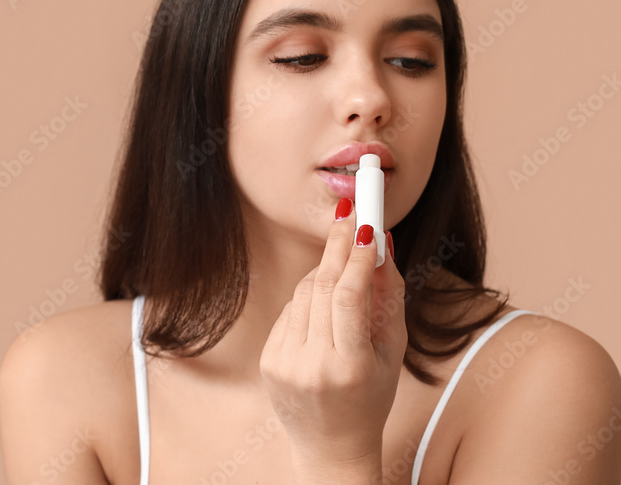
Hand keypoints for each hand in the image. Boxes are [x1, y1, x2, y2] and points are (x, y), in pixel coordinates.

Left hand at [259, 197, 406, 464]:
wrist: (331, 447)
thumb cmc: (371, 397)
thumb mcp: (392, 351)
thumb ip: (390, 296)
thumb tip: (381, 243)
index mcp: (350, 367)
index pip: (348, 297)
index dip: (356, 256)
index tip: (365, 222)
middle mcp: (312, 365)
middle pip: (320, 288)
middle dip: (337, 246)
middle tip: (350, 212)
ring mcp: (284, 363)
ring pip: (302, 295)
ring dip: (324, 271)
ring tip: (344, 262)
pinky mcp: (268, 361)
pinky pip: (290, 312)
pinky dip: (308, 300)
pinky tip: (324, 306)